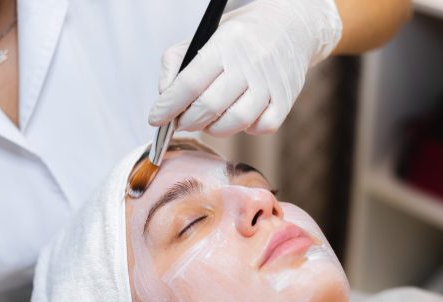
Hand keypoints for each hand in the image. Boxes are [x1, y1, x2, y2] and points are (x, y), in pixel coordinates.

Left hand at [148, 0, 341, 136]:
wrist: (291, 26)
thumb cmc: (240, 36)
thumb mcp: (204, 36)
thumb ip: (176, 63)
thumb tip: (164, 97)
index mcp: (225, 44)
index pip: (189, 83)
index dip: (168, 106)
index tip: (155, 119)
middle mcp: (249, 64)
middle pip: (209, 107)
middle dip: (187, 121)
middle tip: (181, 122)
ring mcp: (270, 84)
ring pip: (235, 122)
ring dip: (214, 129)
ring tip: (208, 120)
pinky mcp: (286, 100)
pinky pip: (261, 128)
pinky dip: (246, 130)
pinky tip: (239, 118)